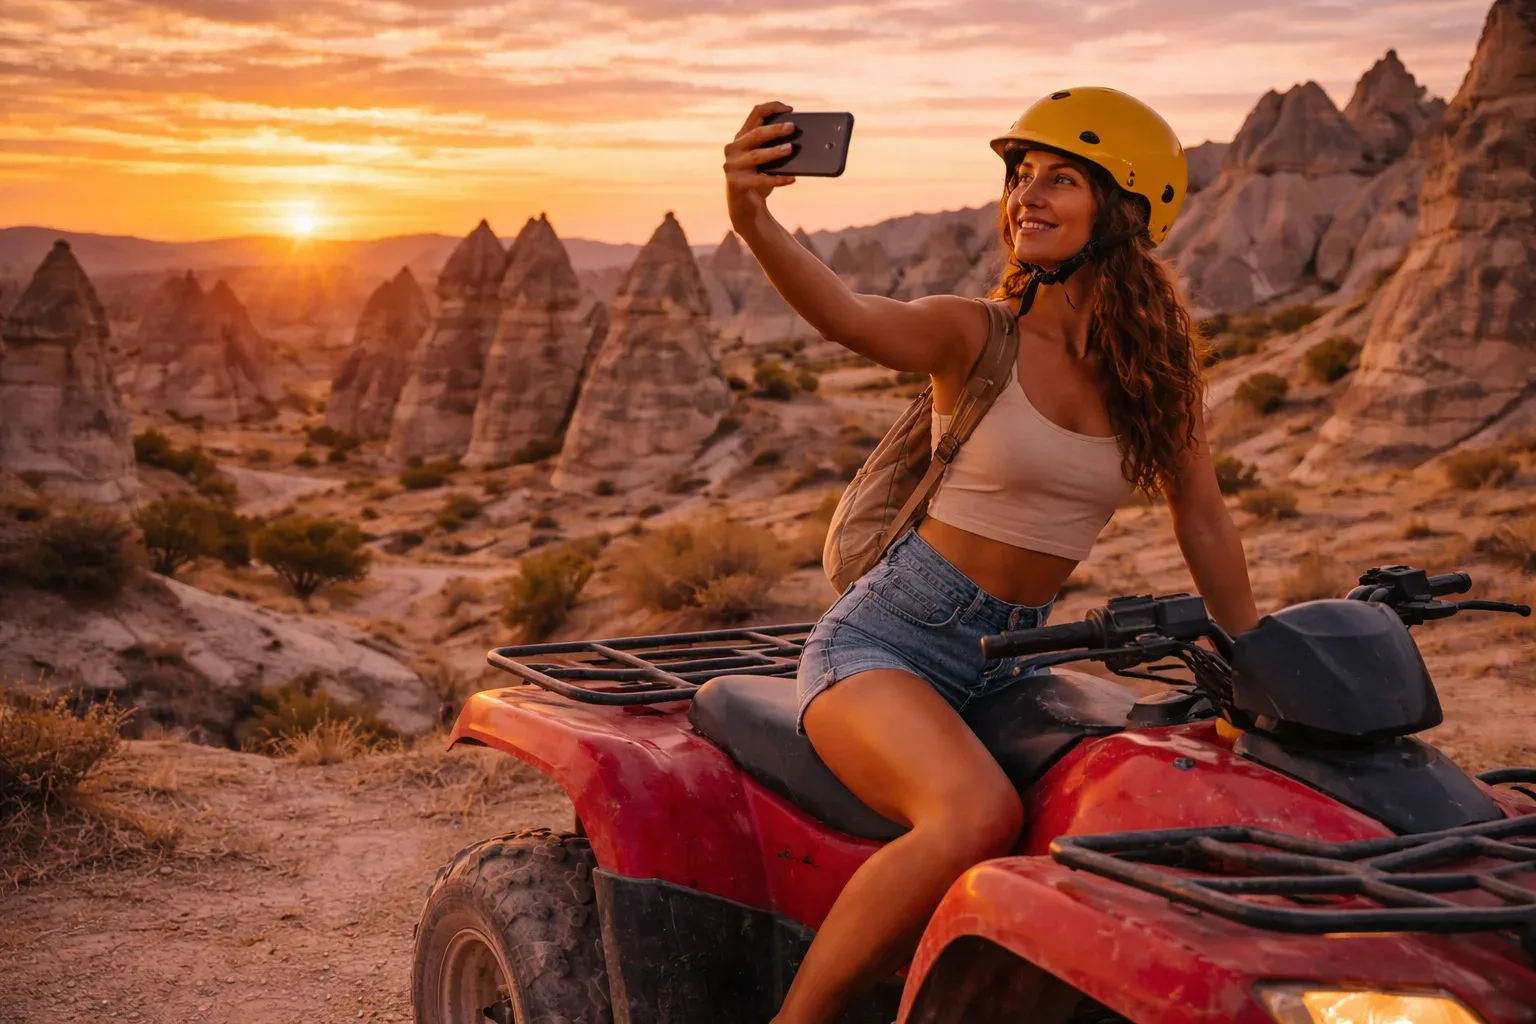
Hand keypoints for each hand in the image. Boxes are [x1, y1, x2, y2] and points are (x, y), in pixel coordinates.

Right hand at [724, 101, 797, 230]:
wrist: (744, 205)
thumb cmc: (759, 177)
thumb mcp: (765, 159)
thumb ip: (774, 147)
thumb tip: (801, 141)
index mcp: (741, 136)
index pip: (755, 113)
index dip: (772, 107)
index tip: (789, 109)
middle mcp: (733, 148)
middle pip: (756, 134)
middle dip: (775, 130)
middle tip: (792, 128)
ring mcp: (732, 166)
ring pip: (756, 156)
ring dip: (774, 152)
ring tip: (791, 149)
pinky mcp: (735, 183)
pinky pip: (759, 180)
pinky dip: (777, 180)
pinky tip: (791, 179)